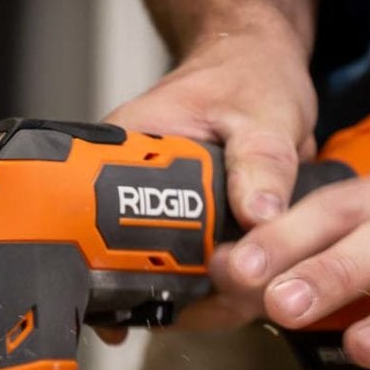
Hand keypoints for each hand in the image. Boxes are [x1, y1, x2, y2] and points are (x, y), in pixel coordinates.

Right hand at [98, 20, 316, 343]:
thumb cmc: (247, 73)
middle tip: (216, 304)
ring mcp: (153, 201)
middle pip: (130, 256)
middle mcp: (129, 178)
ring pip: (158, 266)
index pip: (106, 215)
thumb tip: (258, 213)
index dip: (131, 262)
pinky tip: (227, 298)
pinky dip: (208, 285)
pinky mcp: (181, 218)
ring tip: (228, 304)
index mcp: (127, 144)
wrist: (257, 65)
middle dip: (173, 290)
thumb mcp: (263, 111)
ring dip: (194, 294)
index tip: (172, 287)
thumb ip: (263, 160)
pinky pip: (186, 263)